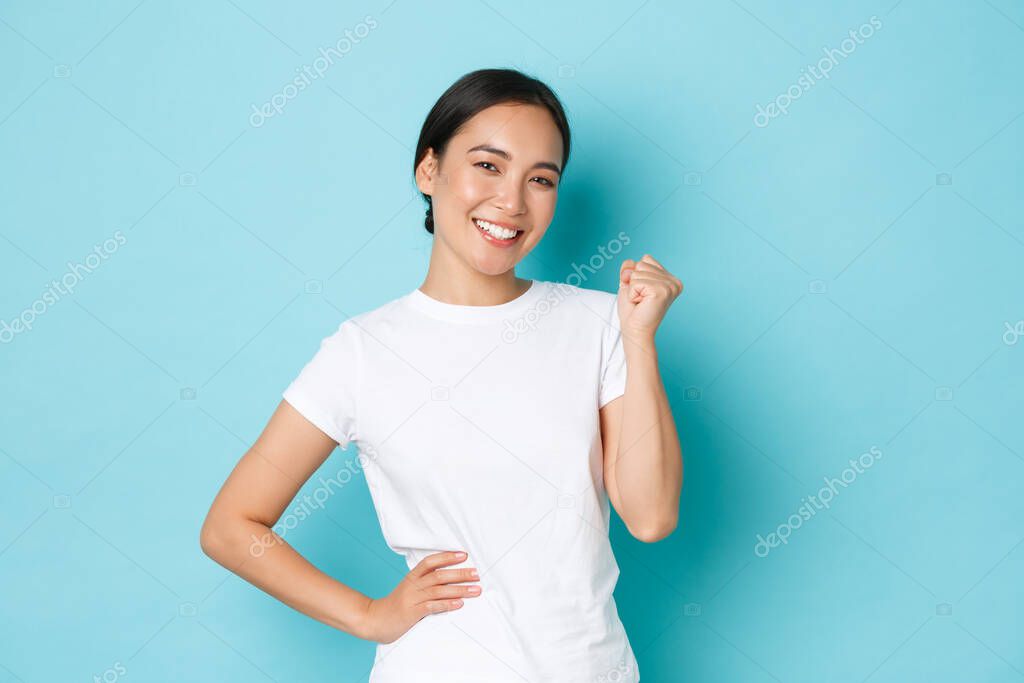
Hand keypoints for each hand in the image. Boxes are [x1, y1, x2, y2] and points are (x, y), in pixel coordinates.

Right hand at [358, 551, 480, 643]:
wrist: (373, 620)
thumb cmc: (395, 605)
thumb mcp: (408, 590)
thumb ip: (424, 583)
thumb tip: (448, 579)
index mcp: (412, 577)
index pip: (430, 562)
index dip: (447, 556)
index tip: (463, 555)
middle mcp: (412, 585)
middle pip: (439, 575)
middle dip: (460, 573)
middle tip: (476, 573)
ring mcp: (412, 599)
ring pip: (438, 590)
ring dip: (459, 589)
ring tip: (475, 589)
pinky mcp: (411, 613)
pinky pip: (432, 606)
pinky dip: (447, 604)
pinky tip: (459, 604)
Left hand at [617, 254, 682, 339]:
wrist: (634, 330)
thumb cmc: (633, 309)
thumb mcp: (629, 283)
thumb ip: (629, 268)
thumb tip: (629, 264)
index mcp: (670, 278)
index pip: (646, 259)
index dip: (636, 275)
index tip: (642, 292)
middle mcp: (674, 281)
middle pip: (642, 263)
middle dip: (634, 281)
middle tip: (640, 299)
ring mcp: (670, 286)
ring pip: (638, 272)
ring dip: (633, 288)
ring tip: (641, 301)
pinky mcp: (662, 291)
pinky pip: (636, 282)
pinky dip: (633, 293)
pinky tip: (641, 303)